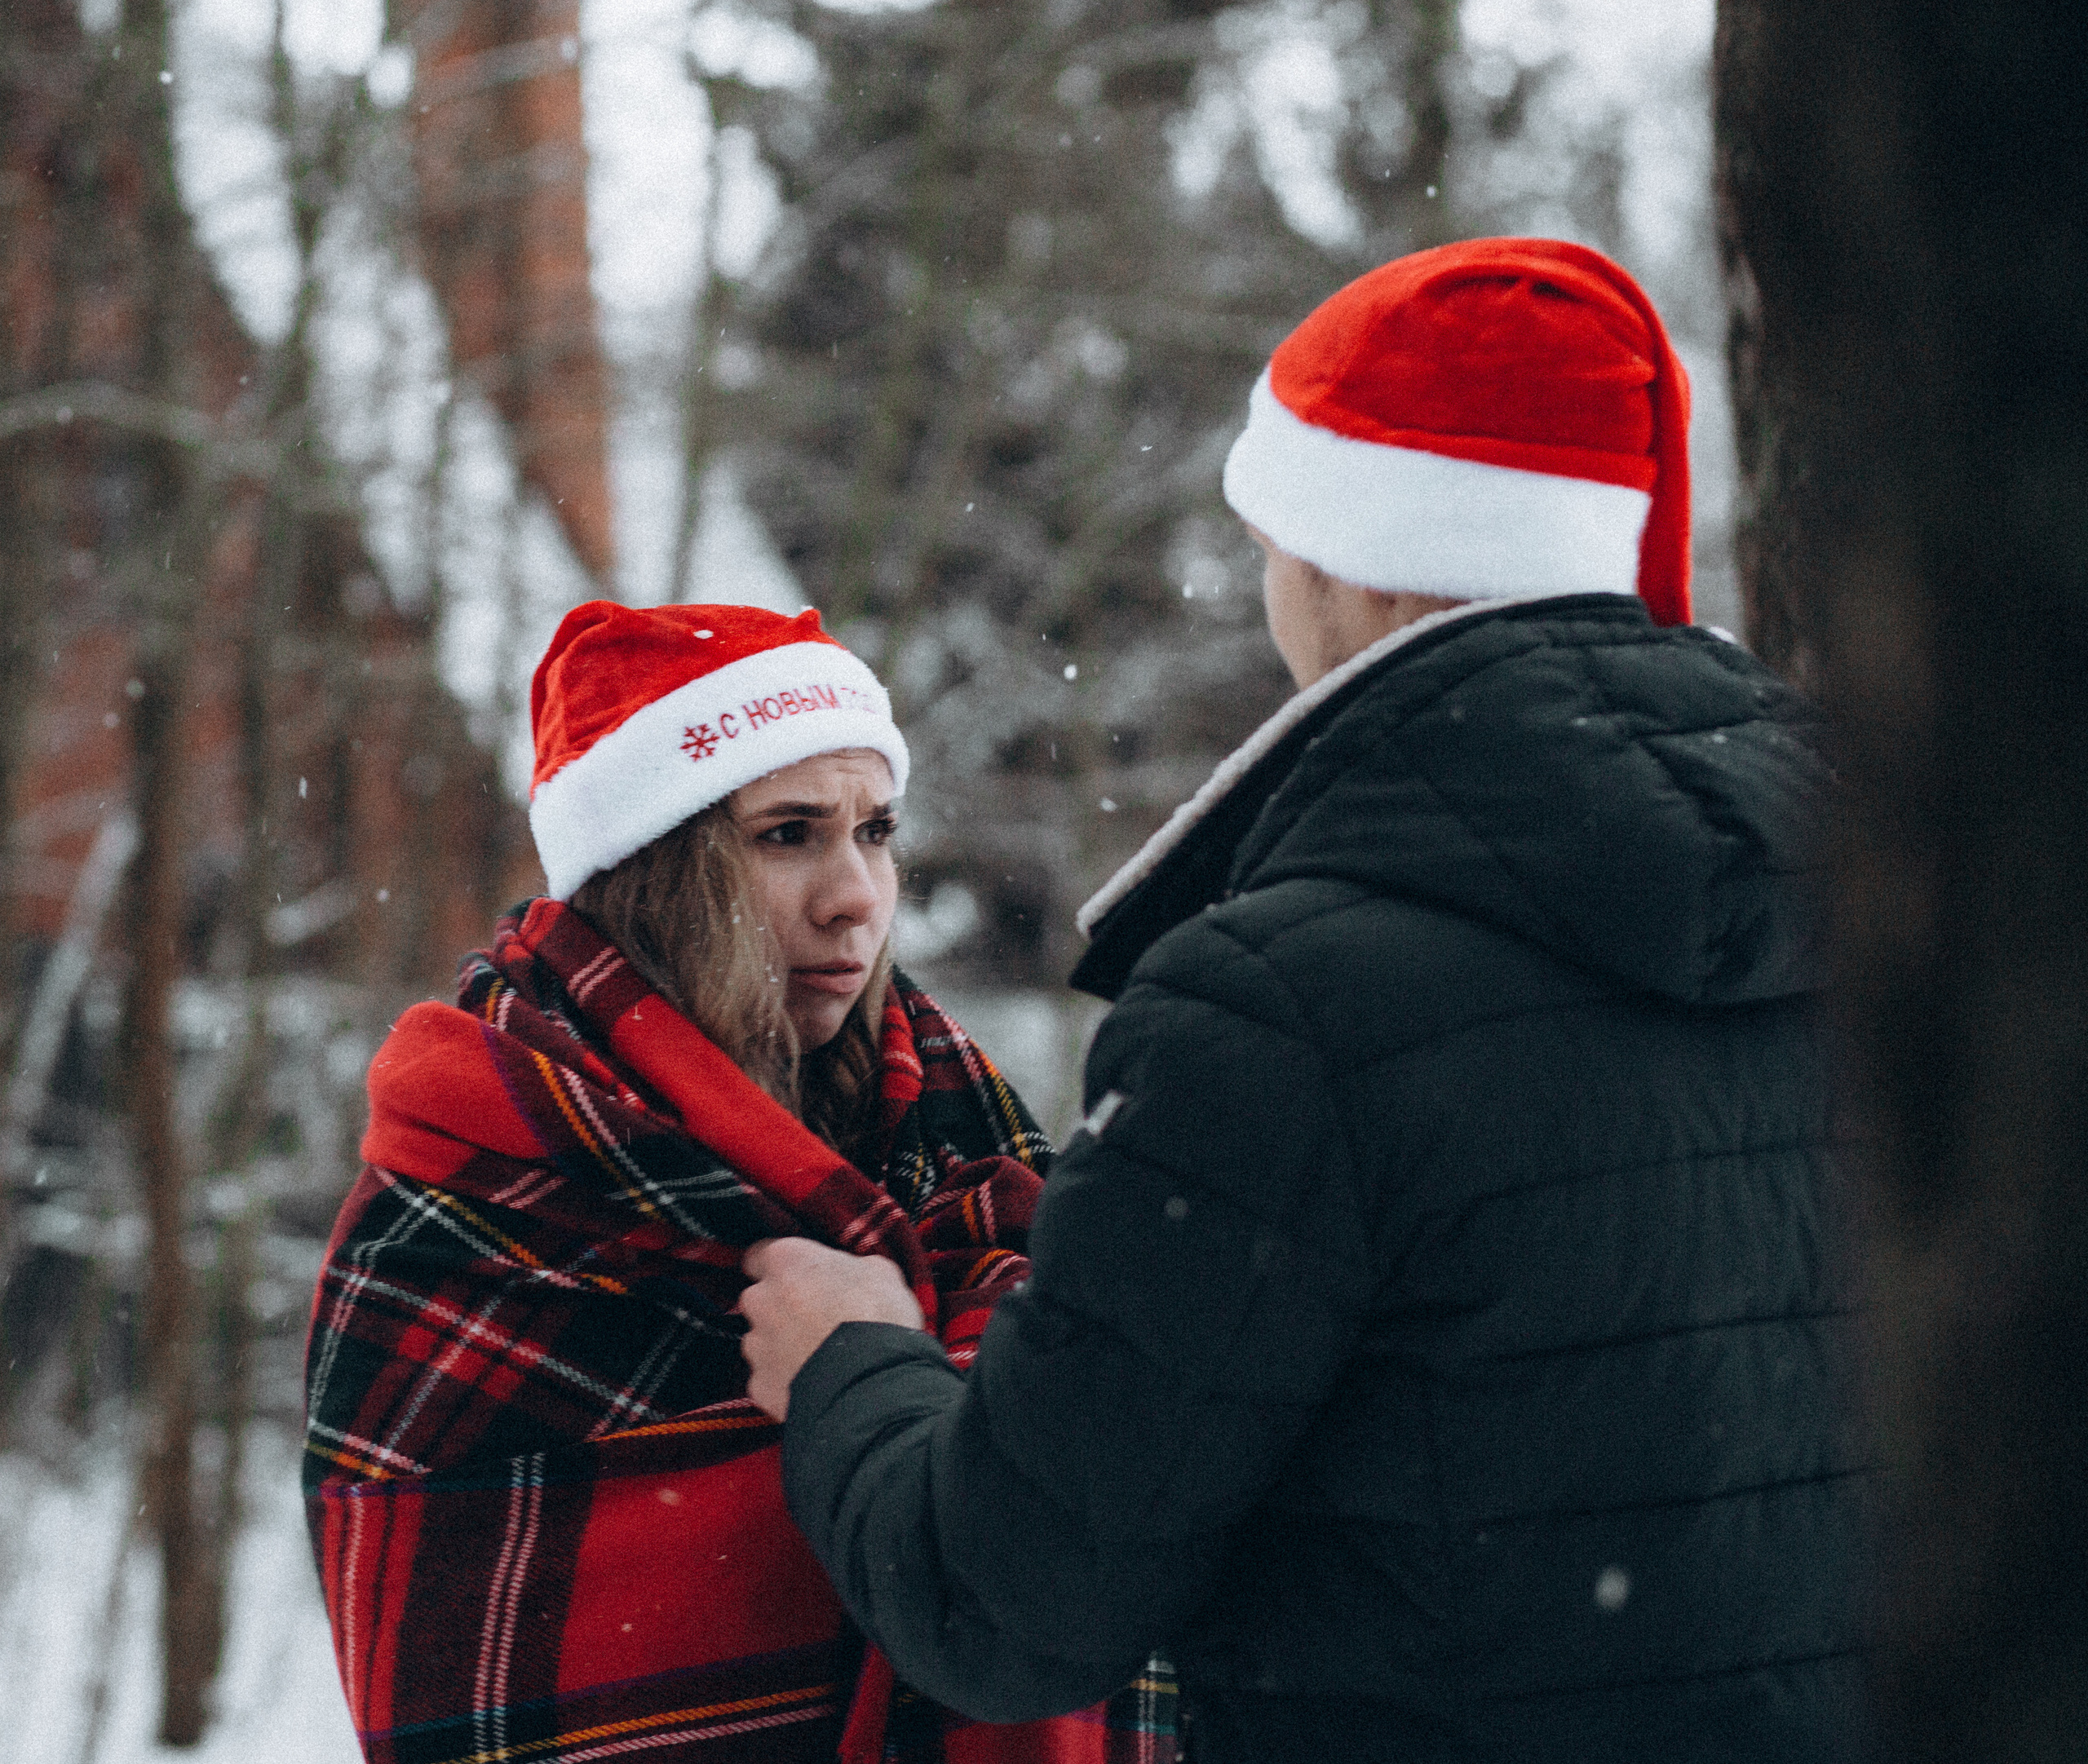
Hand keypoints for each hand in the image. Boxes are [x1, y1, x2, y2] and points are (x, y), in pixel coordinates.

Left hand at [740, 1237, 924, 1419]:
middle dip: (783, 1306)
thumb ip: (849, 1266)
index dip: (781, 1266)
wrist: (873, 1384)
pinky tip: (817, 1381)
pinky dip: (787, 1378)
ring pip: (763, 1338)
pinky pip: (769, 1376)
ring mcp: (757, 1344)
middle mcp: (762, 1299)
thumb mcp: (880, 1272)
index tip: (797, 1274)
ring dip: (784, 1343)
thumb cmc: (878, 1320)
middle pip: (762, 1298)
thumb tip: (852, 1273)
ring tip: (822, 1354)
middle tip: (820, 1317)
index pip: (760, 1254)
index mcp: (788, 1261)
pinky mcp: (760, 1382)